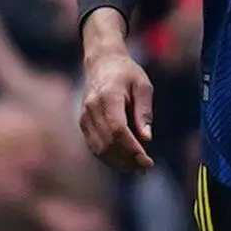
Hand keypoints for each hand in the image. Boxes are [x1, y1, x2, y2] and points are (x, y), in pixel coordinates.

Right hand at [78, 25, 154, 172]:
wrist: (102, 63)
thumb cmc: (127, 73)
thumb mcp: (143, 86)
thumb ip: (144, 111)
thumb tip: (146, 138)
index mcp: (108, 98)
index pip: (118, 130)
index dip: (132, 149)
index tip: (147, 161)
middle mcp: (91, 109)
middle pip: (107, 142)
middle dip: (127, 159)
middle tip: (146, 168)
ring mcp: (84, 116)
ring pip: (98, 147)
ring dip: (117, 161)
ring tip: (137, 168)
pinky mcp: (83, 122)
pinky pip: (93, 144)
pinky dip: (107, 156)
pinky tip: (123, 162)